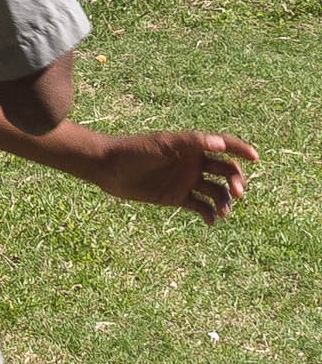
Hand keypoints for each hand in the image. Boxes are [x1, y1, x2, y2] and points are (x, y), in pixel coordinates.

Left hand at [91, 131, 257, 222]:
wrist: (108, 167)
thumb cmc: (134, 149)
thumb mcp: (163, 143)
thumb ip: (191, 142)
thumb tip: (220, 143)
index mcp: (193, 146)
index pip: (224, 146)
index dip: (241, 149)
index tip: (255, 157)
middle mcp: (194, 163)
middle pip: (226, 172)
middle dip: (236, 181)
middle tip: (237, 192)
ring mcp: (186, 181)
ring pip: (216, 192)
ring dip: (225, 201)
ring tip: (224, 212)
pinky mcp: (177, 198)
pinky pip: (200, 207)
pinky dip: (209, 214)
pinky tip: (211, 221)